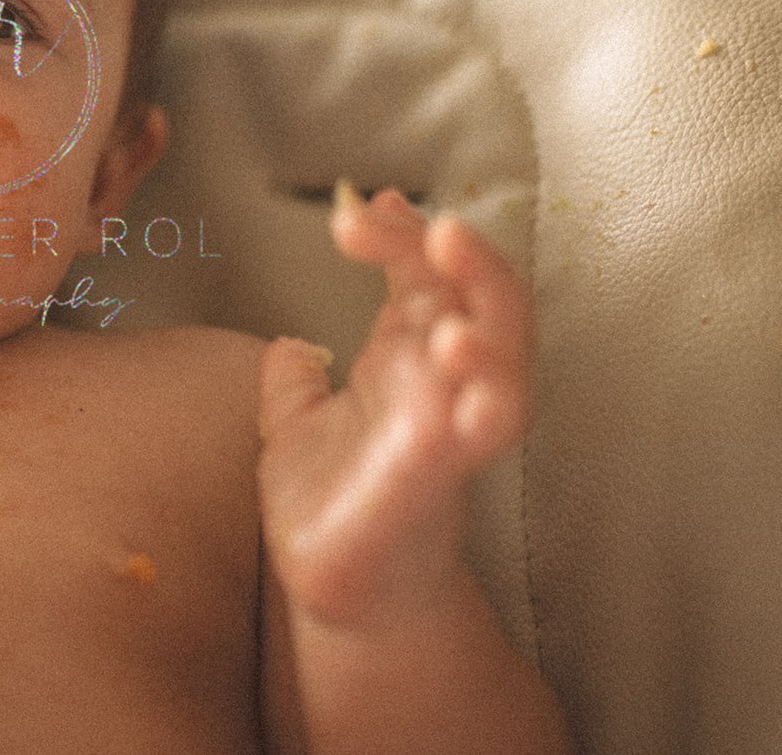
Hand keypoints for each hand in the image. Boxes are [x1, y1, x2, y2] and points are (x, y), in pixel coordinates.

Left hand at [256, 189, 532, 627]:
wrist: (337, 589)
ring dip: (492, 332)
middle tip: (438, 229)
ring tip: (454, 315)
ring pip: (508, 368)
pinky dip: (480, 406)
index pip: (422, 273)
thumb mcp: (295, 426)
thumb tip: (291, 342)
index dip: (402, 234)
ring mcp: (449, 431)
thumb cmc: (331, 504)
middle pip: (485, 302)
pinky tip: (468, 385)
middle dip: (474, 261)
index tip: (356, 209)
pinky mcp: (440, 482)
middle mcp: (441, 384)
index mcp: (407, 357)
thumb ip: (295, 380)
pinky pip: (477, 439)